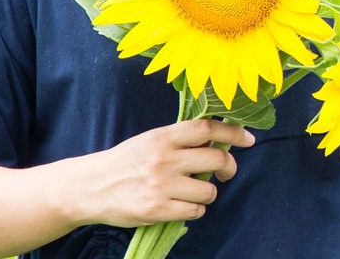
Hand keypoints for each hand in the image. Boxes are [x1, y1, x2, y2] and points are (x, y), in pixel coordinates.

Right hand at [81, 118, 254, 226]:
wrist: (91, 186)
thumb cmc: (126, 162)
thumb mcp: (151, 140)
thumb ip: (181, 139)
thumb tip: (218, 141)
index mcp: (163, 136)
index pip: (207, 129)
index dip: (232, 132)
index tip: (248, 139)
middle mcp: (164, 159)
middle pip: (216, 160)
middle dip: (228, 167)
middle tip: (225, 172)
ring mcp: (161, 186)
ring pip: (209, 191)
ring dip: (208, 193)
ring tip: (193, 191)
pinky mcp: (157, 210)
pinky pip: (195, 211)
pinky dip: (195, 209)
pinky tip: (182, 204)